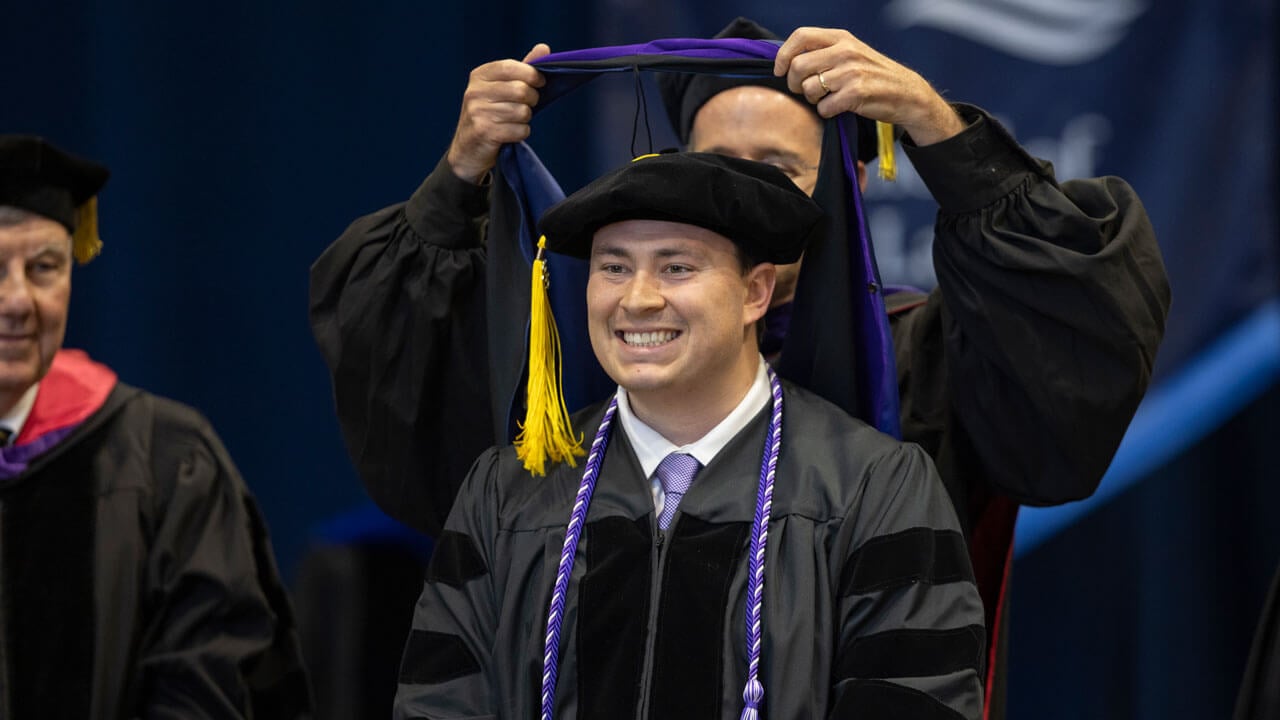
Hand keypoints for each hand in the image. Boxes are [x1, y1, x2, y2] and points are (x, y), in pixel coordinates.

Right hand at [446, 43, 551, 183]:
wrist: (468, 149)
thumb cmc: (490, 114)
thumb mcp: (501, 88)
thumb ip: (522, 69)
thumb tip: (544, 48)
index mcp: (479, 76)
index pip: (511, 67)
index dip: (531, 74)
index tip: (540, 83)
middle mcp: (475, 91)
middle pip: (521, 90)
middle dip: (532, 99)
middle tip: (527, 105)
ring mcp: (478, 112)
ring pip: (522, 111)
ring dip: (526, 119)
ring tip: (514, 120)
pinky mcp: (484, 132)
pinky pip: (520, 130)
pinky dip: (521, 133)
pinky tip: (510, 133)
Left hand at [774, 28, 964, 146]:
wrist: (907, 94)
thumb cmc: (873, 75)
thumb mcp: (851, 53)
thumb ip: (824, 52)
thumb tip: (787, 62)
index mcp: (841, 38)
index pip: (800, 36)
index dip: (783, 55)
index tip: (780, 71)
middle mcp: (845, 51)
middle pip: (798, 66)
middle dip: (794, 84)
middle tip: (805, 92)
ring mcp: (851, 71)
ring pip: (808, 89)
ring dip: (813, 100)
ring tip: (827, 99)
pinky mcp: (856, 93)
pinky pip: (823, 108)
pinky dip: (826, 112)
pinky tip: (839, 108)